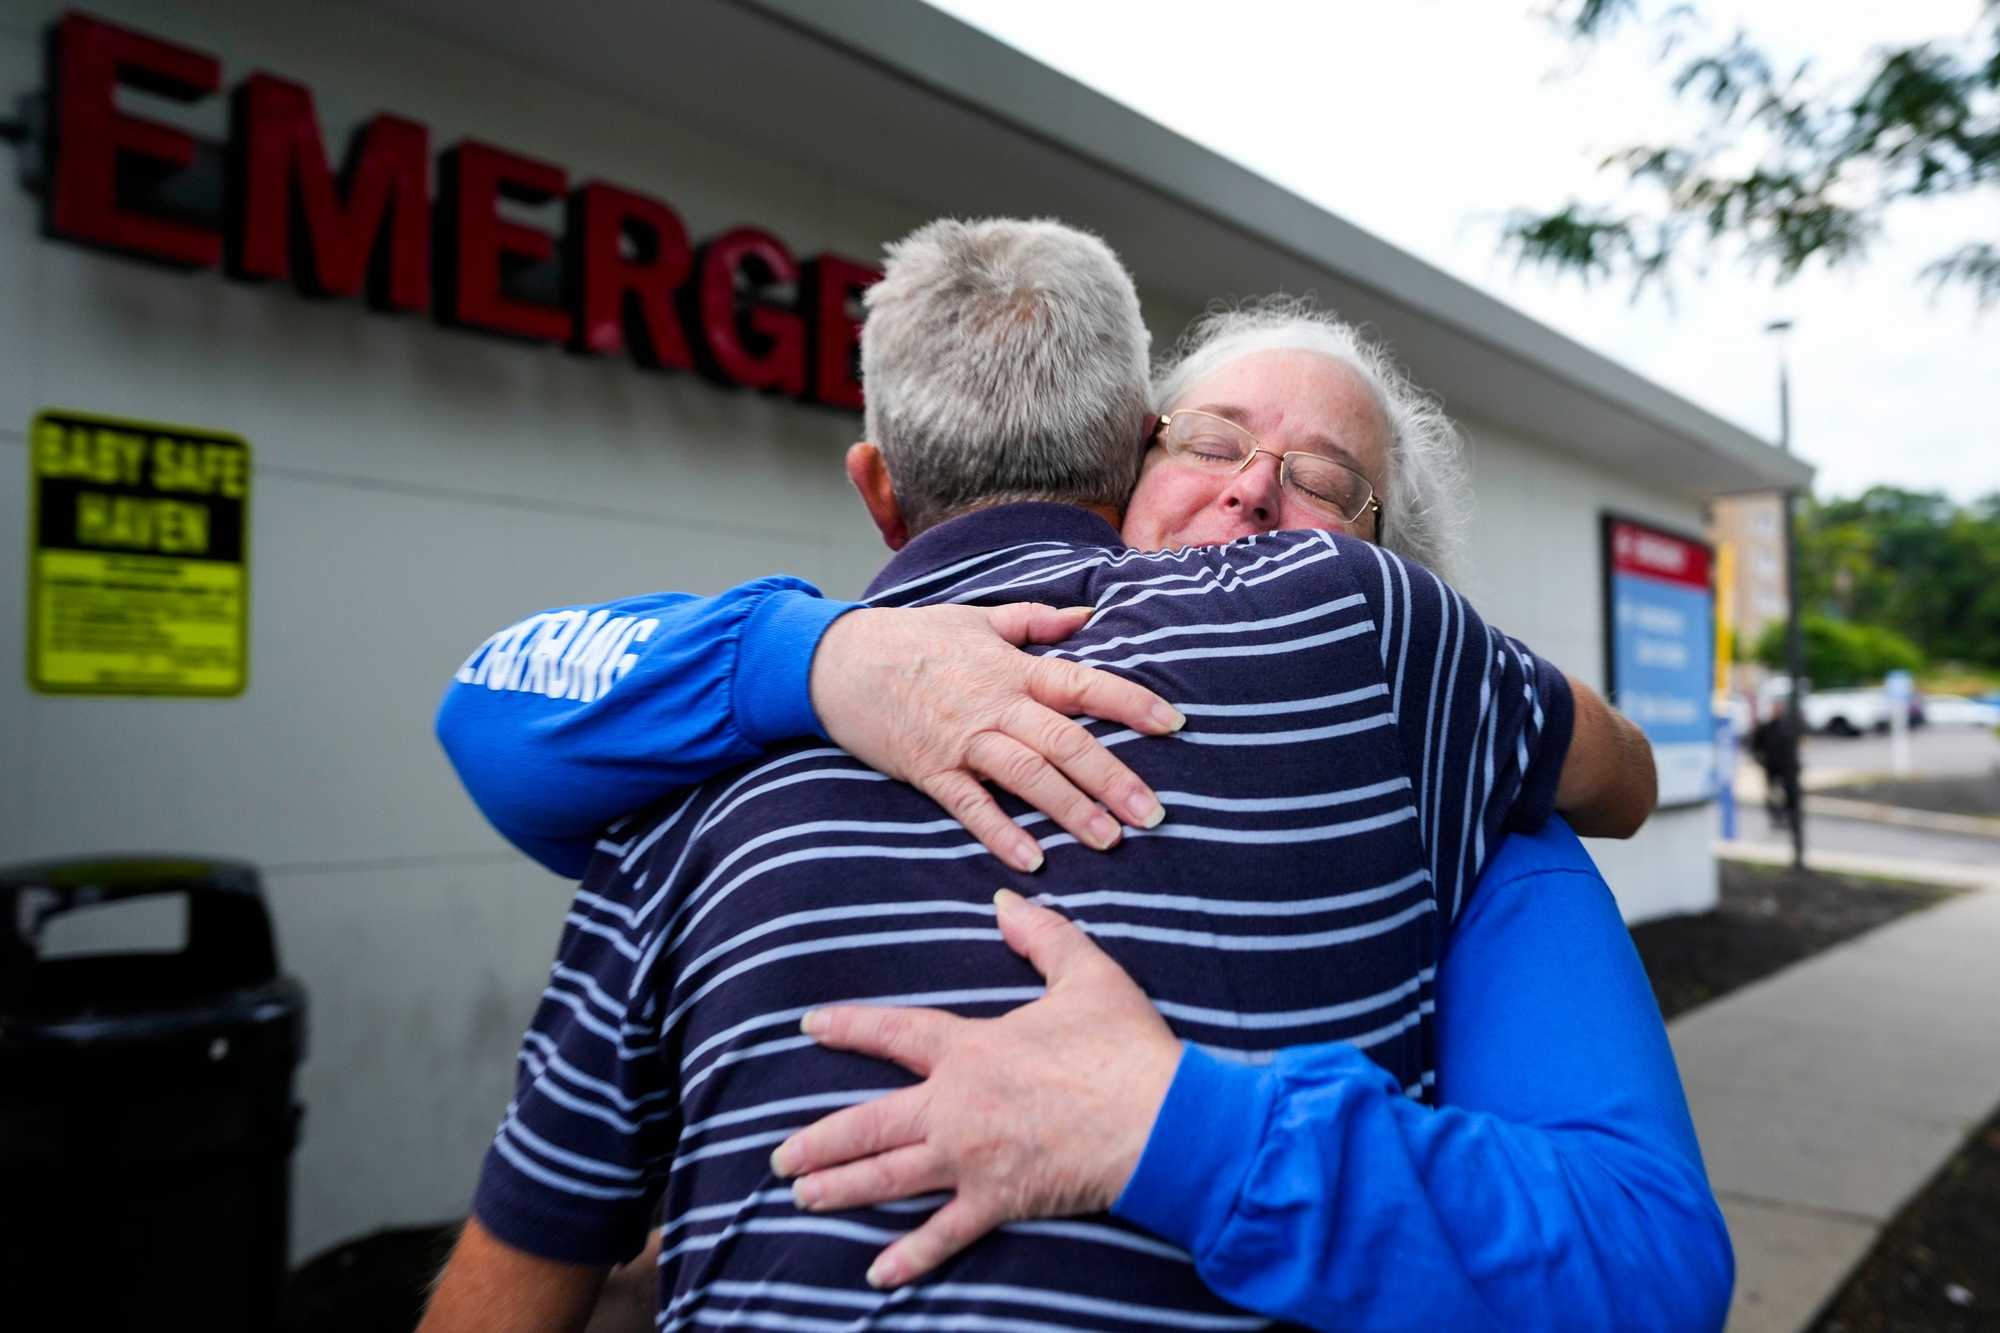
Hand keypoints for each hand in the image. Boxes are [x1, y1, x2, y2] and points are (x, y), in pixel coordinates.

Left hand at [770, 889, 1182, 1288]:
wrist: (1162, 1119)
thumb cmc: (1124, 1045)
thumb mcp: (1086, 974)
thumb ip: (1040, 935)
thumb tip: (1005, 898)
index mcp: (971, 1049)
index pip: (894, 1033)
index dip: (849, 1027)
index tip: (810, 1027)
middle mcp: (956, 1107)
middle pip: (870, 1123)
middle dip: (820, 1140)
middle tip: (782, 1156)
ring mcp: (973, 1160)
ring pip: (889, 1178)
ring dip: (840, 1189)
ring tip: (802, 1197)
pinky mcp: (999, 1201)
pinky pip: (944, 1234)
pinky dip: (910, 1256)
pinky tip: (876, 1275)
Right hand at [809, 604, 1183, 871]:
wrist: (839, 660)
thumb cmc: (913, 637)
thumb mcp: (977, 618)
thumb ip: (1035, 621)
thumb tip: (1087, 617)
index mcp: (1014, 668)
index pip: (1085, 684)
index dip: (1131, 703)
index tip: (1174, 725)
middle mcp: (996, 704)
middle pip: (1066, 742)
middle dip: (1114, 778)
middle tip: (1153, 814)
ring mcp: (963, 739)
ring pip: (1027, 776)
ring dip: (1070, 809)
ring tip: (1109, 841)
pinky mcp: (930, 770)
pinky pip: (971, 805)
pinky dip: (1001, 832)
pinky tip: (1033, 859)